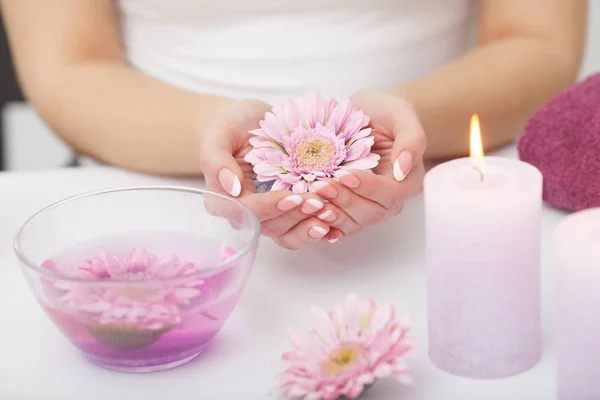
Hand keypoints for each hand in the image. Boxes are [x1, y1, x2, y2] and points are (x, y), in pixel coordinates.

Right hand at [199, 98, 343, 248]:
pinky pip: (301, 227)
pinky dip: (318, 226)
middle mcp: (246, 213)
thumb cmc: (230, 126)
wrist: (248, 123)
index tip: (292, 197)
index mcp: (225, 200)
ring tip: (331, 213)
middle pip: (271, 226)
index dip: (270, 207)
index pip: (248, 212)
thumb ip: (217, 160)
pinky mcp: (287, 210)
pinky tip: (336, 222)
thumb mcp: (219, 133)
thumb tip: (234, 188)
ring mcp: (269, 213)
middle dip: (296, 216)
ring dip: (309, 226)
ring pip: (287, 233)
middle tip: (319, 202)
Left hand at [309, 90, 426, 237]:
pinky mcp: (349, 209)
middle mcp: (389, 200)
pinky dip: (324, 224)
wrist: (367, 115)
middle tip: (320, 185)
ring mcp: (369, 207)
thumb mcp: (401, 114)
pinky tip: (309, 217)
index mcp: (407, 180)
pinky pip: (338, 224)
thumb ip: (411, 139)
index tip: (345, 174)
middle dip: (344, 200)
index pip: (390, 194)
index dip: (367, 187)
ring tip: (310, 200)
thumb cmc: (386, 112)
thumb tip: (403, 168)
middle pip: (370, 213)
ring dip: (331, 214)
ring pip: (352, 222)